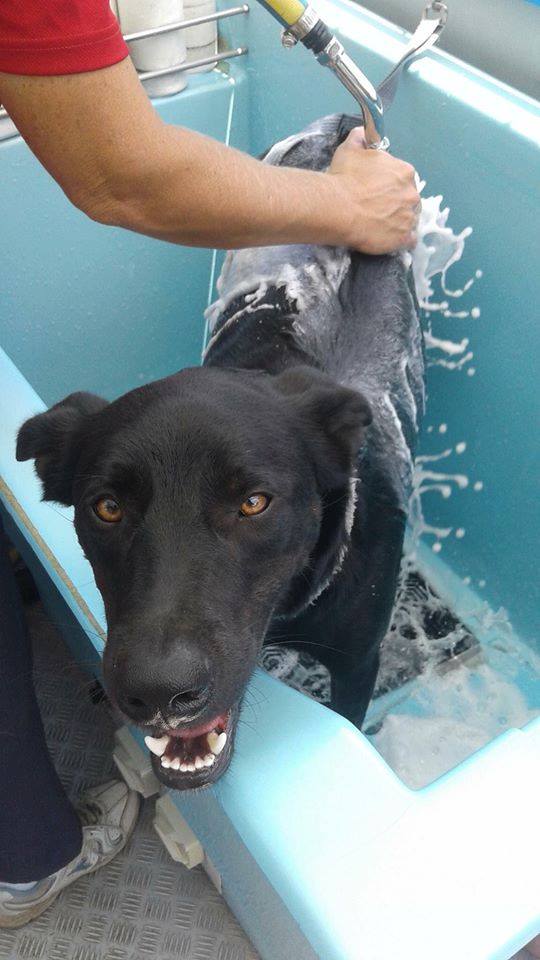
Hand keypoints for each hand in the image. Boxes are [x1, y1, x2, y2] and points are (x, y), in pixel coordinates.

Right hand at [327, 126, 419, 253]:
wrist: (338, 208)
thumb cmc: (344, 178)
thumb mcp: (350, 149)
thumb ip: (360, 138)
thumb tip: (362, 132)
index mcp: (404, 171)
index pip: (403, 178)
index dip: (390, 185)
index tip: (378, 190)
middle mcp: (412, 193)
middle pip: (409, 199)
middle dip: (397, 203)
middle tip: (378, 208)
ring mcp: (410, 217)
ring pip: (410, 219)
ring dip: (400, 221)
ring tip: (382, 225)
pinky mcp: (403, 238)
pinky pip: (410, 241)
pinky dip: (402, 240)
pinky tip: (390, 238)